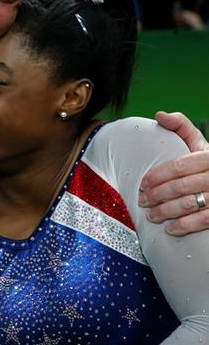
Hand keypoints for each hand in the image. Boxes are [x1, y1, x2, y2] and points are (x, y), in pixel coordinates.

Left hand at [139, 111, 208, 234]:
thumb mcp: (198, 142)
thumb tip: (159, 115)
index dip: (157, 176)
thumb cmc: (208, 163)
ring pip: (190, 204)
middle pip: (181, 186)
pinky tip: (170, 229)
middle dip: (157, 195)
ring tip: (151, 216)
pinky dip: (185, 225)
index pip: (178, 166)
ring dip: (166, 212)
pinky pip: (204, 220)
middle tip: (142, 201)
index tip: (142, 184)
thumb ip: (181, 126)